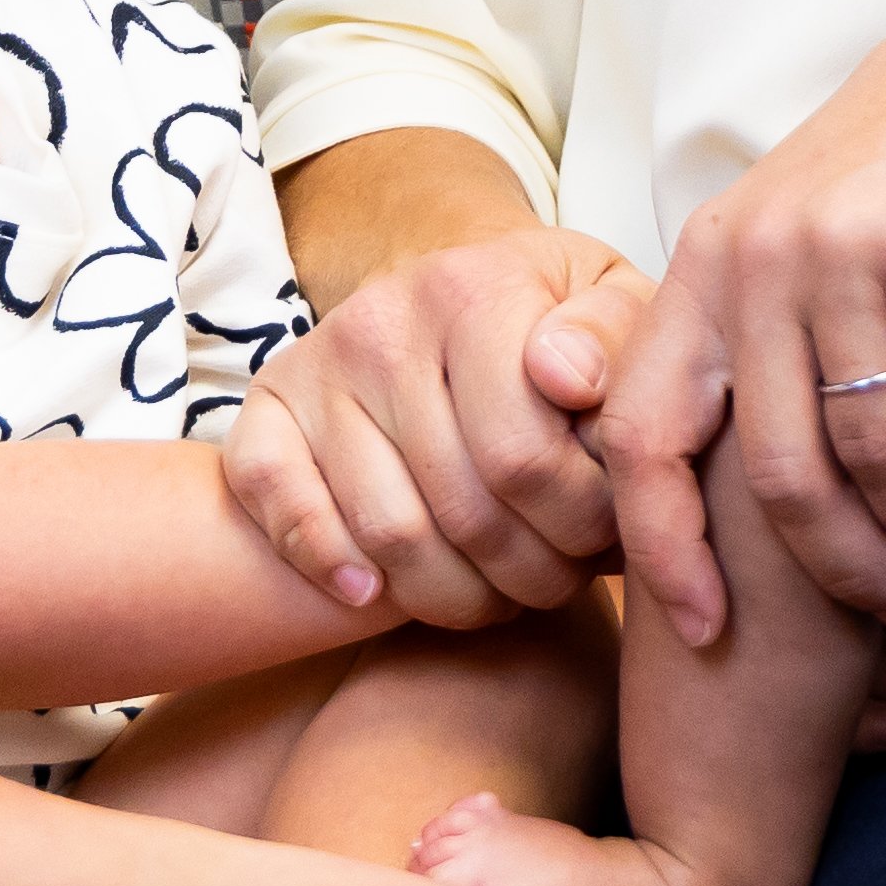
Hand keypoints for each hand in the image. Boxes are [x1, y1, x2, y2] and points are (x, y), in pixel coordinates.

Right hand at [223, 226, 636, 630]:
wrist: (461, 301)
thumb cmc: (554, 322)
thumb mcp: (615, 306)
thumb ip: (618, 337)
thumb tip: (568, 377)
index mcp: (473, 289)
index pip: (524, 457)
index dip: (580, 524)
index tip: (606, 533)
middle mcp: (382, 323)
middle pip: (463, 510)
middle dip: (531, 572)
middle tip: (563, 576)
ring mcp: (317, 369)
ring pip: (387, 536)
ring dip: (456, 596)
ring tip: (503, 589)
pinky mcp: (267, 412)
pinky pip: (281, 507)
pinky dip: (327, 565)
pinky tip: (373, 596)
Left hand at [617, 0, 885, 642]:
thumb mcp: (796, 242)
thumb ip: (749, 346)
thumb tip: (708, 504)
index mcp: (703, 265)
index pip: (644, 434)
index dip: (661, 547)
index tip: (701, 630)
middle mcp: (759, 256)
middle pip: (773, 471)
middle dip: (837, 565)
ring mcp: (848, 251)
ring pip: (873, 451)